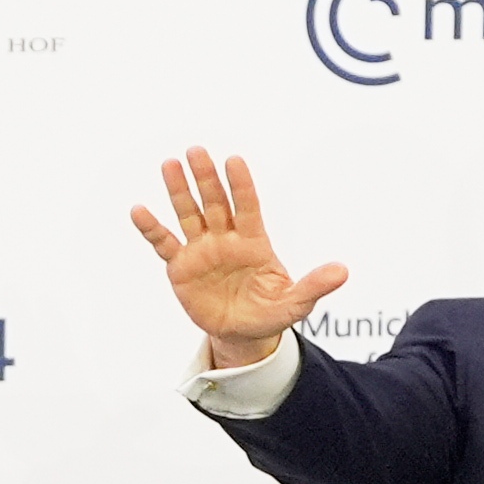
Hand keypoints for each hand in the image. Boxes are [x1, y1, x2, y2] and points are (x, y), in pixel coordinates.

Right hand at [129, 148, 350, 367]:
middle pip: (215, 202)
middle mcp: (225, 239)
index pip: (247, 207)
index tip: (234, 161)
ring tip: (170, 164)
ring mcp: (201, 250)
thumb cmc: (269, 312)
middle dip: (206, 178)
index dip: (241, 185)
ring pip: (189, 214)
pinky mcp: (181, 267)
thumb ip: (314, 286)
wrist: (242, 333)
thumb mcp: (295, 303)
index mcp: (253, 242)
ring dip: (180, 191)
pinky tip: (139, 211)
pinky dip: (152, 228)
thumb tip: (343, 272)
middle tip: (197, 151)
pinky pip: (164, 243)